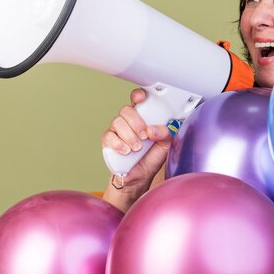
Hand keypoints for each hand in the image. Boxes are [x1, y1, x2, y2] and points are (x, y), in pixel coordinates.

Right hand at [101, 88, 172, 209]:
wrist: (139, 178)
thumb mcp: (165, 146)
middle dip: (136, 123)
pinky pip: (108, 136)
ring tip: (136, 148)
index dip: (138, 96)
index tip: (140, 99)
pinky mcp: (108, 141)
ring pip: (117, 122)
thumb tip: (153, 130)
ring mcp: (117, 130)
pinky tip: (126, 151)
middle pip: (126, 110)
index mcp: (143, 117)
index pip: (138, 100)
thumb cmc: (151, 158)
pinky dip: (118, 144)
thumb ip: (165, 134)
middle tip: (144, 136)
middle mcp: (129, 121)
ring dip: (129, 136)